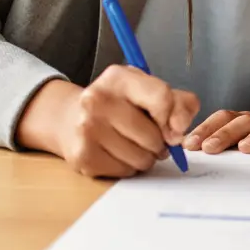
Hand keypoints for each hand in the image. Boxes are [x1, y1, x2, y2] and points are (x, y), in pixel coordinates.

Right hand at [17, 67, 199, 178]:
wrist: (70, 117)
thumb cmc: (119, 104)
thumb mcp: (148, 90)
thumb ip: (178, 103)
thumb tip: (179, 130)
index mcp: (119, 78)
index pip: (161, 97)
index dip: (176, 118)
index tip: (175, 128)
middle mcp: (97, 100)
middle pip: (154, 136)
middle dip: (159, 142)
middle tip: (148, 136)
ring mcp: (87, 128)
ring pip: (141, 158)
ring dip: (145, 157)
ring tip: (132, 144)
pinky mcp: (82, 156)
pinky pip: (125, 171)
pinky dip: (128, 167)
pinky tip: (117, 153)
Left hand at [184, 110, 249, 153]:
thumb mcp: (241, 139)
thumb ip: (219, 144)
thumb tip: (186, 152)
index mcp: (243, 121)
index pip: (222, 119)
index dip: (205, 129)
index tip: (189, 145)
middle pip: (243, 122)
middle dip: (225, 134)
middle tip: (209, 148)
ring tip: (245, 148)